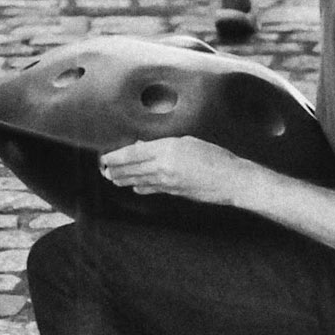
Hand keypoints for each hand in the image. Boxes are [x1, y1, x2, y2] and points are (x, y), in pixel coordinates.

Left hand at [99, 135, 246, 205]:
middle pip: (132, 169)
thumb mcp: (189, 142)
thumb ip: (165, 144)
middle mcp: (163, 166)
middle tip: (104, 170)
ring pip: (139, 180)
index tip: (106, 157)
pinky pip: (152, 189)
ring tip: (113, 178)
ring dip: (124, 180)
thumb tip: (145, 146)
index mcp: (167, 149)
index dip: (117, 156)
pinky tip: (135, 187)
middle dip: (116, 169)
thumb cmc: (215, 157)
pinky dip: (141, 187)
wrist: (231, 180)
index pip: (134, 153)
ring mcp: (167, 181)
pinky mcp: (174, 192)